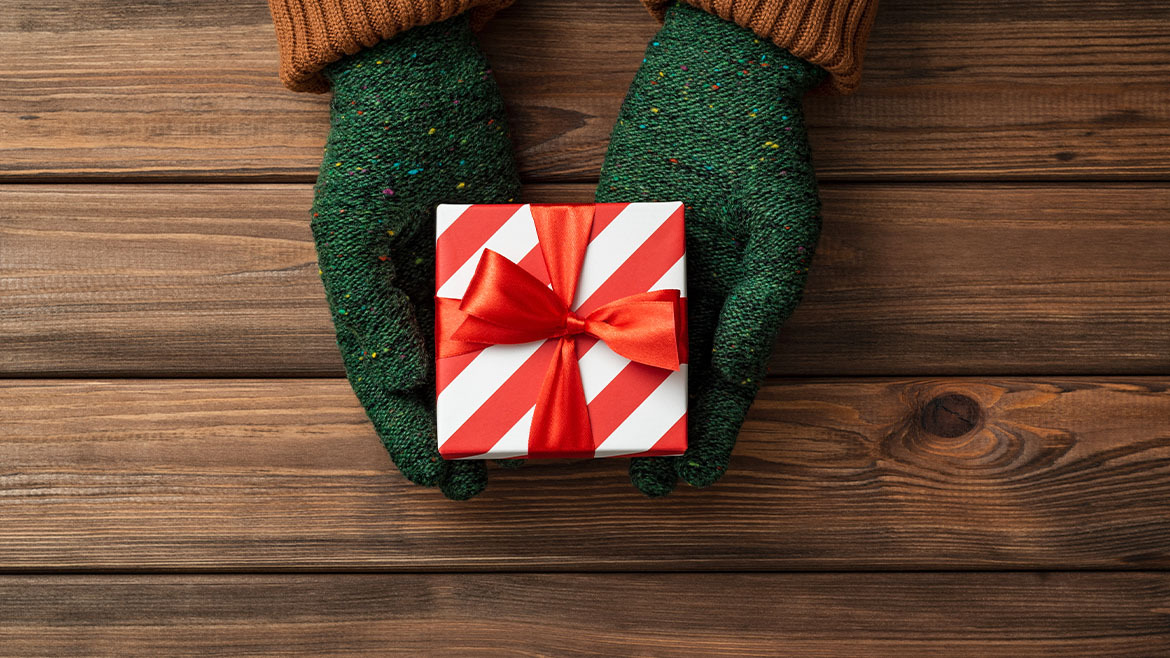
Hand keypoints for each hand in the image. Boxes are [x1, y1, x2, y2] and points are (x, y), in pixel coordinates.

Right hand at [312, 16, 520, 498]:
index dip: (407, 441)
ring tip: (535, 441)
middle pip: (439, 385)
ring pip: (489, 356)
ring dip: (507, 399)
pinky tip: (568, 371)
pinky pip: (531, 310)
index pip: (386, 389)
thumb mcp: (351, 231)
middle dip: (461, 436)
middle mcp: (419, 301)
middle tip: (488, 481)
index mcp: (373, 304)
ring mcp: (468, 280)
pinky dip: (544, 344)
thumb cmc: (375, 149)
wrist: (422, 76)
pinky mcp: (512, 254)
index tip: (441, 482)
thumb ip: (370, 309)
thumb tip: (402, 381)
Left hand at [596, 3, 827, 494]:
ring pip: (623, 347)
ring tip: (585, 433)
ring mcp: (648, 275)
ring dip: (610, 392)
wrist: (715, 78)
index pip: (730, 388)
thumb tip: (735, 367)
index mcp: (742, 305)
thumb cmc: (765, 155)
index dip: (716, 438)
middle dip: (658, 431)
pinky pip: (588, 297)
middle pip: (674, 380)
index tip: (692, 482)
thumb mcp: (782, 229)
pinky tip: (548, 361)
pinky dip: (571, 330)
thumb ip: (763, 302)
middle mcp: (694, 300)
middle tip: (638, 478)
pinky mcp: (609, 243)